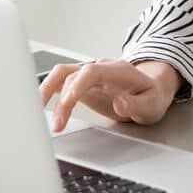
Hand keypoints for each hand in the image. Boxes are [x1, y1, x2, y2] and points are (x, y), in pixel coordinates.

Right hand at [39, 58, 181, 133]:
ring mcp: (89, 75)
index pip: (92, 71)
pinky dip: (48, 93)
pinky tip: (40, 108)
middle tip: (57, 124)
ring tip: (41, 117)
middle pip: (72, 74)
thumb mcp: (151, 104)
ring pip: (61, 75)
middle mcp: (100, 68)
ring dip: (48, 93)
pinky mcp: (81, 84)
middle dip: (61, 99)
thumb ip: (136, 104)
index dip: (78, 85)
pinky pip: (60, 83)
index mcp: (118, 70)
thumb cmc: (150, 96)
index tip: (69, 101)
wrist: (150, 90)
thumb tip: (119, 103)